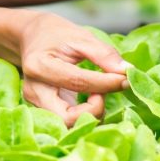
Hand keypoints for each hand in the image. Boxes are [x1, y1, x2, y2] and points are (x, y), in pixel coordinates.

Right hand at [17, 11, 128, 126]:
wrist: (33, 38)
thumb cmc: (57, 35)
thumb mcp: (81, 37)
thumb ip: (104, 55)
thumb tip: (126, 72)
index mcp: (39, 66)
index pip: (77, 82)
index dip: (105, 84)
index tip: (125, 79)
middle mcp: (33, 90)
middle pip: (67, 117)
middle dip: (94, 110)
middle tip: (103, 92)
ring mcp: (36, 104)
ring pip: (69, 125)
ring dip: (91, 113)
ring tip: (97, 92)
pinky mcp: (43, 112)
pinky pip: (68, 122)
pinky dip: (86, 115)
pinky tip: (91, 98)